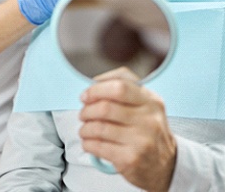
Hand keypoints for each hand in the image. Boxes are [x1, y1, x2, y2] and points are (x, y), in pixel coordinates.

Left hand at [79, 67, 176, 191]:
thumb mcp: (145, 103)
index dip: (96, 90)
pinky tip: (89, 143)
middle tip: (83, 114)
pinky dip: (88, 143)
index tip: (86, 95)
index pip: (120, 86)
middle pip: (106, 108)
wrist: (166, 165)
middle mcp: (149, 120)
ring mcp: (142, 141)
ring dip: (85, 128)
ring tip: (84, 130)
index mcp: (151, 101)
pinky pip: (99, 147)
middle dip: (87, 110)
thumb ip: (124, 87)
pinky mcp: (131, 159)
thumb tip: (94, 83)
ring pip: (99, 128)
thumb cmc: (148, 129)